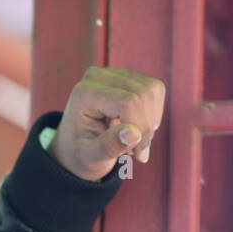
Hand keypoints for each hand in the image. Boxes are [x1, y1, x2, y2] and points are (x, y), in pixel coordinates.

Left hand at [47, 67, 165, 181]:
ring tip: (134, 141)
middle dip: (146, 127)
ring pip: (153, 91)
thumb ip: (109, 146)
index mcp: (84, 93)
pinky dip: (152, 115)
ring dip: (151, 121)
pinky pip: (155, 91)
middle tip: (137, 151)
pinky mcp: (128, 76)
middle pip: (143, 94)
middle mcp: (98, 76)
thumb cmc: (81, 153)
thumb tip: (134, 134)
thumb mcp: (90, 157)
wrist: (77, 146)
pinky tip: (137, 129)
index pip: (128, 102)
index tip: (139, 154)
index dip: (140, 128)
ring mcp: (114, 73)